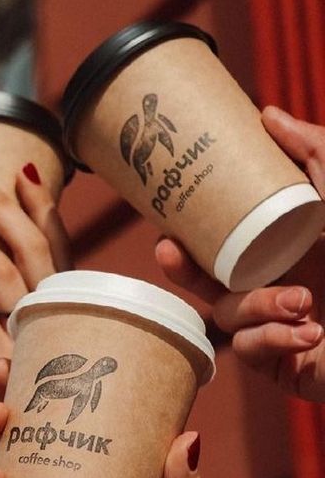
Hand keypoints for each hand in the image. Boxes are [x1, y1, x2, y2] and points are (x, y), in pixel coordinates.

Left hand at [0, 164, 70, 397]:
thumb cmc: (62, 452)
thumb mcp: (64, 393)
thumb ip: (61, 342)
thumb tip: (35, 311)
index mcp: (82, 330)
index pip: (62, 261)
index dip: (45, 215)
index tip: (28, 172)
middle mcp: (62, 340)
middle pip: (35, 263)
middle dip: (6, 213)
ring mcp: (33, 363)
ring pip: (5, 286)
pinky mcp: (5, 392)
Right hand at [156, 106, 324, 401]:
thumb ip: (315, 150)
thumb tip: (267, 114)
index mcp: (289, 249)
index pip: (225, 240)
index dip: (191, 230)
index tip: (167, 213)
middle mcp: (280, 285)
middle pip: (209, 280)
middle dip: (183, 269)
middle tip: (168, 249)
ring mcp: (280, 326)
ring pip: (229, 316)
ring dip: (257, 307)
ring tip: (301, 304)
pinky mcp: (284, 363)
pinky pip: (251, 351)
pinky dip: (273, 340)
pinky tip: (308, 334)